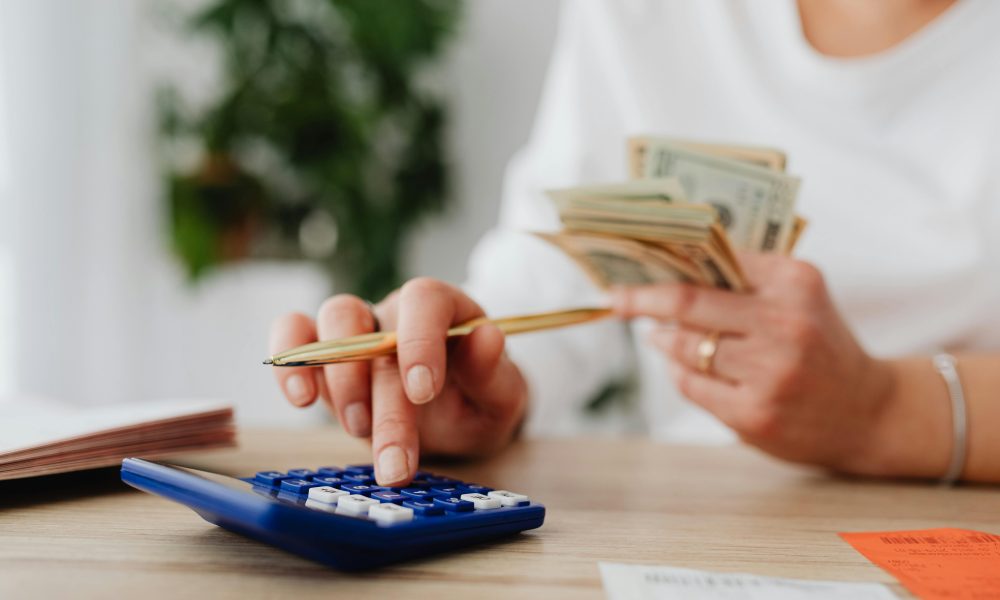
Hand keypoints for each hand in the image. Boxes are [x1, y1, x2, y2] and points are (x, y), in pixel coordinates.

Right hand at [269, 278, 527, 485]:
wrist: (458, 420)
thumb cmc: (479, 402)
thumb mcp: (501, 397)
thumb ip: (494, 372)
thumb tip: (487, 337)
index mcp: (444, 309)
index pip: (424, 299)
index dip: (419, 340)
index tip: (423, 391)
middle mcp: (395, 313)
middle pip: (372, 328)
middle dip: (381, 397)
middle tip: (395, 457)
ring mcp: (357, 332)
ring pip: (330, 323)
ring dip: (339, 380)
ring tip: (357, 429)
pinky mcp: (325, 360)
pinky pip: (294, 340)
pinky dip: (289, 363)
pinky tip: (302, 398)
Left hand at [611, 253, 894, 473]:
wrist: (869, 413)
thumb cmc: (821, 344)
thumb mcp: (800, 296)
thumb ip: (747, 277)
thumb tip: (672, 266)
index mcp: (796, 283)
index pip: (715, 262)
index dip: (668, 262)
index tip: (634, 260)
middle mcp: (785, 324)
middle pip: (688, 304)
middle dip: (642, 299)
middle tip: (617, 298)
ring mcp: (770, 373)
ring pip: (685, 347)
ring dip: (662, 339)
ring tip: (658, 334)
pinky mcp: (754, 414)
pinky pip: (691, 384)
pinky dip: (679, 372)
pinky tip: (684, 366)